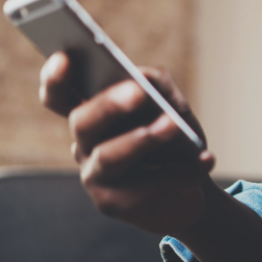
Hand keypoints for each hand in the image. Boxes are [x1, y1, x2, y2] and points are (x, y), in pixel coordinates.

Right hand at [39, 52, 215, 236]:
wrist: (191, 184)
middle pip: (82, 122)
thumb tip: (144, 78)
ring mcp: (95, 176)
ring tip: (174, 125)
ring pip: (109, 157)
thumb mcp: (171, 104)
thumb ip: (156, 85)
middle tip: (138, 92)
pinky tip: (206, 159)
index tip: (65, 56)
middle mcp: (84, 144)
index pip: (59, 95)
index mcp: (92, 113)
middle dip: (109, 105)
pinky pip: (145, 187)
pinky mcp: (114, 204)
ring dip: (144, 138)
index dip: (55, 77)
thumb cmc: (173, 137)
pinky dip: (182, 171)